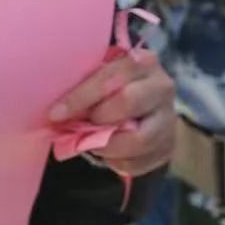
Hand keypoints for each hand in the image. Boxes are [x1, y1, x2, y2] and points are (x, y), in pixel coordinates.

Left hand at [48, 47, 176, 177]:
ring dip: (107, 146)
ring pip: (138, 139)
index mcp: (142, 62)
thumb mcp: (102, 77)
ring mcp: (169, 118)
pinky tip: (109, 153)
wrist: (146, 108)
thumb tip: (56, 109)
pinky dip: (117, 162)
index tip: (56, 113)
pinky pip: (139, 162)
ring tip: (93, 143)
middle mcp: (162, 86)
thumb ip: (85, 85)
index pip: (110, 77)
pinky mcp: (169, 146)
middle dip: (98, 117)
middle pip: (128, 102)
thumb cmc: (113, 90)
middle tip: (83, 125)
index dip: (80, 97)